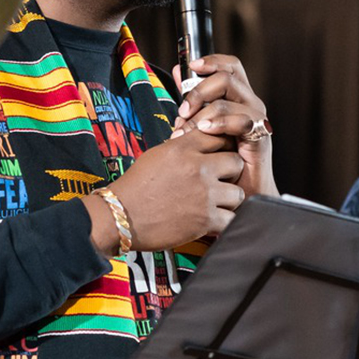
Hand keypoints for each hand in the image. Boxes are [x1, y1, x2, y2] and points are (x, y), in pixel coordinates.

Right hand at [86, 129, 245, 253]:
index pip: (218, 136)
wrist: (121, 216)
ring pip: (238, 192)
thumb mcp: (156, 154)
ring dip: (229, 199)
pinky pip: (231, 218)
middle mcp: (197, 168)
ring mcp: (204, 194)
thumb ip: (181, 147)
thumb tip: (198, 142)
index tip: (219, 156)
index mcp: (183, 148)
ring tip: (217, 203)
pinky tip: (214, 221)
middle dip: (230, 172)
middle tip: (221, 180)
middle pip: (236, 162)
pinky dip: (224, 222)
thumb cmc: (134, 187)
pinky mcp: (205, 220)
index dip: (221, 147)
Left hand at [172, 55, 276, 196]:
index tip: (191, 67)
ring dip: (203, 112)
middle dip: (199, 91)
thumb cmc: (221, 162)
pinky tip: (205, 131)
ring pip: (229, 99)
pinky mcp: (260, 137)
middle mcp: (250, 104)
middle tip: (182, 111)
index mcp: (238, 98)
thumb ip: (193, 99)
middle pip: (227, 77)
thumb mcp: (201, 125)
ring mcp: (257, 120)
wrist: (240, 194)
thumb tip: (179, 71)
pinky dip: (220, 123)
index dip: (212, 61)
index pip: (230, 67)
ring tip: (186, 130)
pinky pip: (241, 121)